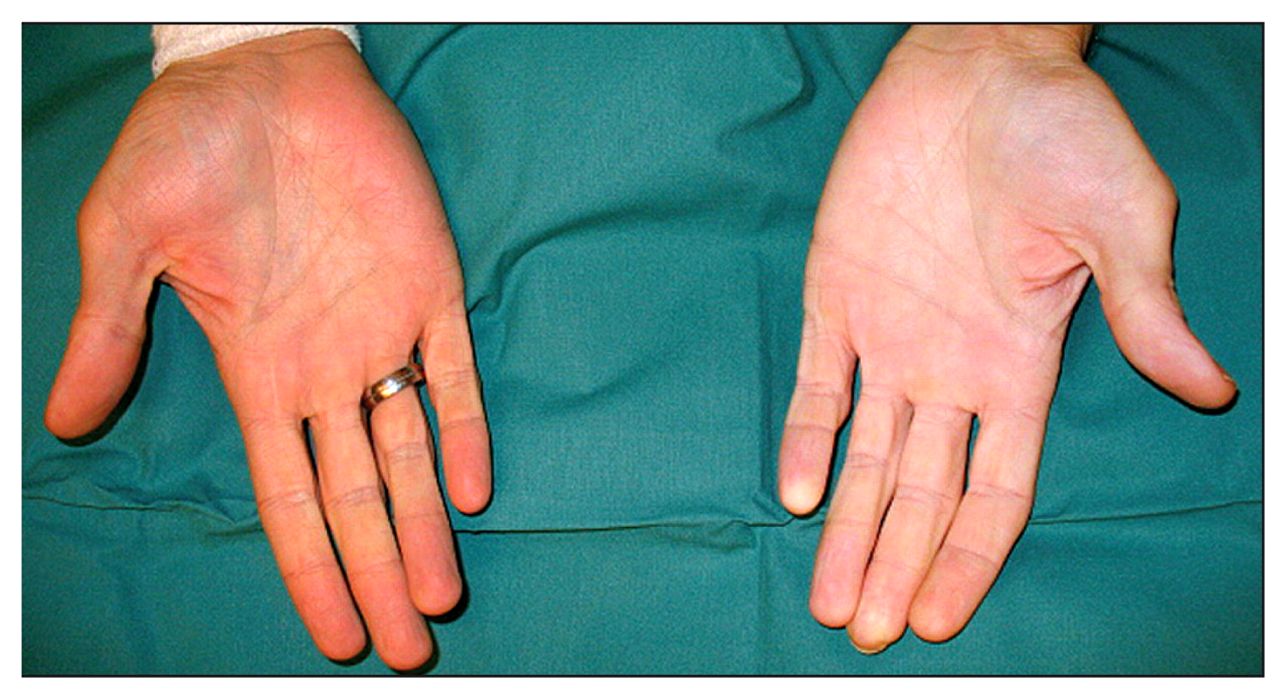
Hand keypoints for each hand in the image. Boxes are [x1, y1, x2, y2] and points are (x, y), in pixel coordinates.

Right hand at [44, 29, 490, 669]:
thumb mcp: (126, 240)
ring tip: (442, 599)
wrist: (260, 69)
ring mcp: (381, 330)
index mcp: (258, 373)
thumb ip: (109, 332)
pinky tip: (470, 488)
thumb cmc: (185, 149)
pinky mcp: (430, 282)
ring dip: (426, 526)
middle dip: (381, 573)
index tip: (338, 639)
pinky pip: (455, 369)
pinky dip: (464, 426)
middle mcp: (325, 369)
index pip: (288, 499)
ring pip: (410, 451)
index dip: (313, 570)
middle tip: (411, 651)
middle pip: (359, 496)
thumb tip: (60, 426)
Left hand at [778, 25, 1235, 652]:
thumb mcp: (1122, 223)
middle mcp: (951, 368)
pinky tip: (795, 494)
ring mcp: (891, 335)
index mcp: (1020, 367)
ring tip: (827, 598)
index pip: (994, 489)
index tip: (937, 619)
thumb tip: (1212, 390)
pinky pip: (818, 378)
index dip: (965, 556)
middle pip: (921, 492)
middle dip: (895, 564)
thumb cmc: (1063, 139)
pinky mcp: (836, 293)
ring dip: (845, 526)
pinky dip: (804, 433)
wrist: (980, 68)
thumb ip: (1149, 308)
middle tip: (866, 634)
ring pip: (863, 454)